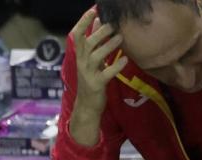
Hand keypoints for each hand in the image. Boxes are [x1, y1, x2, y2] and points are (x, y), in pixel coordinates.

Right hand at [69, 8, 128, 124]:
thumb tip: (98, 21)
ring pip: (96, 56)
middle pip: (87, 44)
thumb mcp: (90, 59)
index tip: (93, 11)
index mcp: (80, 55)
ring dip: (108, 46)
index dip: (83, 22)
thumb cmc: (91, 79)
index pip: (77, 35)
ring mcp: (88, 74)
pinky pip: (106, 73)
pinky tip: (125, 59)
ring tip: (120, 38)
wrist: (87, 106)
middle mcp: (82, 63)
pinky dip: (116, 66)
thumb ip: (94, 41)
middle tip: (113, 25)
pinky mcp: (97, 84)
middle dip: (99, 33)